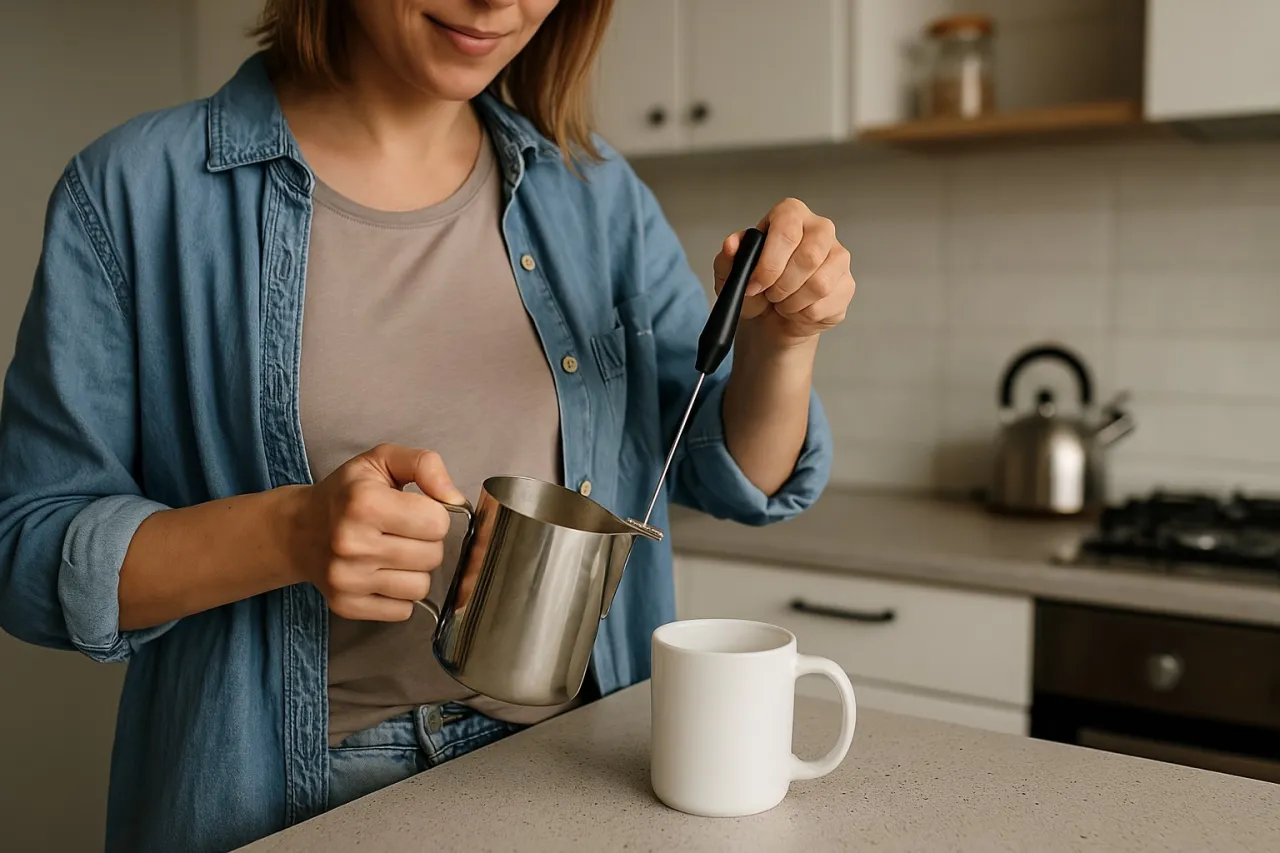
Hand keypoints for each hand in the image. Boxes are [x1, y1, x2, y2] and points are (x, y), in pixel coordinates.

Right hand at [288, 443, 465, 621]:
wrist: (299, 529)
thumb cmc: (346, 493)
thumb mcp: (383, 460)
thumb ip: (425, 465)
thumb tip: (455, 498)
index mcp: (364, 503)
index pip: (437, 522)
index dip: (433, 514)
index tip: (414, 510)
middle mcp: (352, 544)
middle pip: (432, 556)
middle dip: (426, 543)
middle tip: (402, 532)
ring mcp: (347, 579)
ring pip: (420, 588)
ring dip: (414, 571)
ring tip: (392, 553)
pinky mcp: (346, 605)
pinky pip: (402, 611)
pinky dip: (399, 595)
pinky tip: (382, 574)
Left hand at [713, 198, 854, 348]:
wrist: (770, 316)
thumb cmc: (755, 285)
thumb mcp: (731, 272)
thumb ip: (728, 257)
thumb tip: (732, 244)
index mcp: (791, 214)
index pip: (787, 230)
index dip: (769, 263)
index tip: (755, 284)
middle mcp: (820, 228)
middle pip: (809, 256)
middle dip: (782, 285)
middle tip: (769, 295)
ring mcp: (838, 256)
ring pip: (820, 284)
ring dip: (792, 302)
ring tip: (782, 302)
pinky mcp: (847, 285)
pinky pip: (826, 304)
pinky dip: (803, 315)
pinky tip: (797, 309)